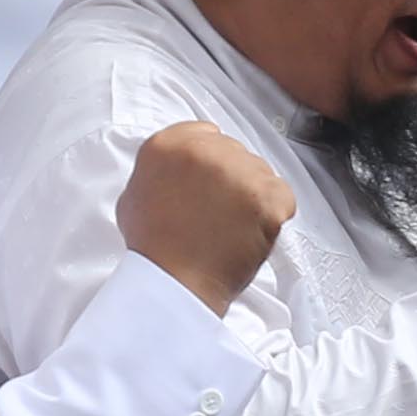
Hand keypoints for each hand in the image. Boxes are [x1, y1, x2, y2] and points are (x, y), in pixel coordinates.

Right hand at [115, 118, 295, 307]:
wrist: (175, 282)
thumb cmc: (154, 248)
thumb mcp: (135, 195)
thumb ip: (160, 170)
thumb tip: (181, 168)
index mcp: (168, 145)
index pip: (205, 133)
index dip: (210, 162)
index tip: (208, 183)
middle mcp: (204, 150)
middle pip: (235, 153)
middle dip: (231, 180)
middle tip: (219, 213)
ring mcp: (239, 171)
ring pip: (260, 172)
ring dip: (252, 196)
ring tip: (231, 227)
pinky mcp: (267, 195)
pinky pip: (282, 196)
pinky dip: (273, 214)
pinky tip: (250, 232)